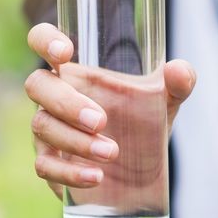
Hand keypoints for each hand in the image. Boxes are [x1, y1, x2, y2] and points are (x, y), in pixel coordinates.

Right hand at [25, 23, 195, 200]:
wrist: (140, 169)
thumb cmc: (144, 122)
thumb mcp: (166, 100)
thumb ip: (179, 82)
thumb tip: (179, 71)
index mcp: (76, 71)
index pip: (42, 41)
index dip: (45, 40)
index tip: (64, 52)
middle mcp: (54, 96)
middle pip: (38, 85)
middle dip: (67, 103)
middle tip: (101, 121)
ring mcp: (47, 129)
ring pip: (43, 127)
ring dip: (75, 141)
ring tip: (112, 152)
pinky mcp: (50, 163)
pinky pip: (45, 166)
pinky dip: (69, 173)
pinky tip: (96, 177)